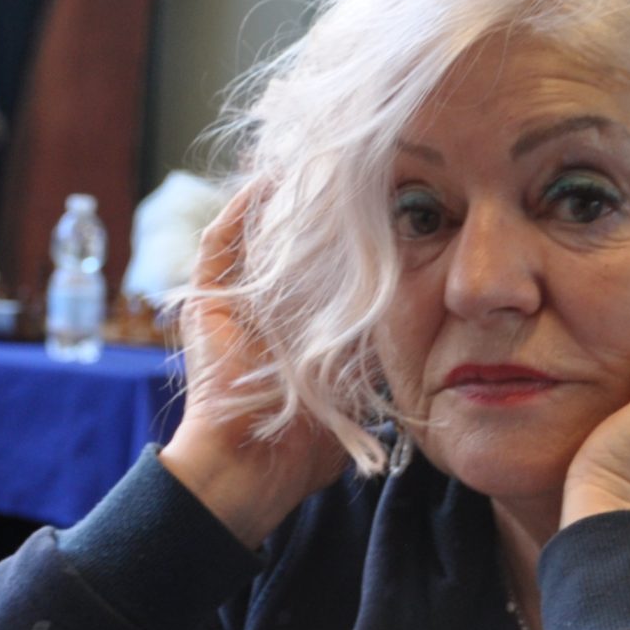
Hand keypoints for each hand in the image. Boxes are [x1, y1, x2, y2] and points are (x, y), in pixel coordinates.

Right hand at [158, 185, 347, 548]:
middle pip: (289, 242)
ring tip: (311, 159)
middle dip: (316, 204)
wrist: (252, 470)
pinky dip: (240, 208)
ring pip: (253, 233)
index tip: (382, 198)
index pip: (322, 265)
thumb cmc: (307, 444)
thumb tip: (423, 303)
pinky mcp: (205, 303)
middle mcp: (263, 308)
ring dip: (278, 196)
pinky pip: (219, 243)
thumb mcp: (358, 380)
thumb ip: (377, 344)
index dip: (348, 232)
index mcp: (297, 326)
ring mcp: (232, 304)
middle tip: (351, 166)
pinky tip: (267, 178)